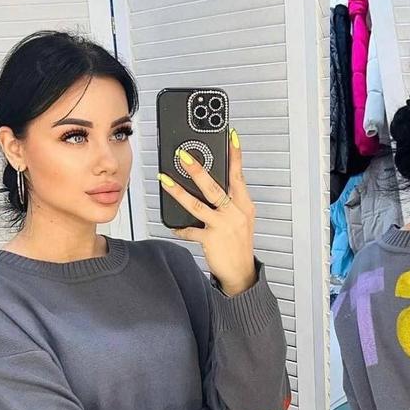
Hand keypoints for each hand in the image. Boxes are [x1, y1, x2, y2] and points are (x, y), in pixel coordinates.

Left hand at [158, 128, 256, 294]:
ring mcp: (223, 226)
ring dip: (178, 192)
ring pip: (197, 205)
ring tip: (165, 181)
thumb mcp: (242, 220)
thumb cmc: (239, 245)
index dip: (235, 156)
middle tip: (183, 156)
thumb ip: (231, 202)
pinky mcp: (211, 239)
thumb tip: (214, 184)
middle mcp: (235, 213)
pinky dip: (180, 228)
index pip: (239, 175)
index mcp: (244, 206)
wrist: (241, 273)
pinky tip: (172, 225)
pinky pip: (190, 230)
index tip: (231, 136)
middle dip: (197, 170)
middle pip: (214, 187)